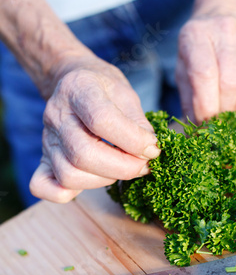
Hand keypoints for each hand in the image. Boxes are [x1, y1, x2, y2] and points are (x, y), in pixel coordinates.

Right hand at [30, 56, 159, 202]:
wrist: (74, 81)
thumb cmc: (104, 89)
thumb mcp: (126, 94)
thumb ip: (138, 123)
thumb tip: (148, 152)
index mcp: (78, 89)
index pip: (101, 120)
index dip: (133, 141)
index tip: (153, 149)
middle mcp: (56, 114)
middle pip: (83, 154)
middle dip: (122, 167)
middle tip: (143, 165)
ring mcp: (47, 139)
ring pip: (69, 175)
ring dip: (104, 180)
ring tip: (121, 168)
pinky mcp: (43, 159)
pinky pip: (45, 187)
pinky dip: (67, 193)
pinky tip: (91, 180)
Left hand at [176, 15, 235, 121]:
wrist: (223, 16)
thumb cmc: (197, 50)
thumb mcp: (183, 69)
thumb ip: (188, 99)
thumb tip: (194, 132)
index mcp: (196, 35)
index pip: (204, 75)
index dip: (205, 106)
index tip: (203, 122)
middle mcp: (225, 31)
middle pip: (229, 83)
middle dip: (222, 111)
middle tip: (215, 123)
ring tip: (226, 117)